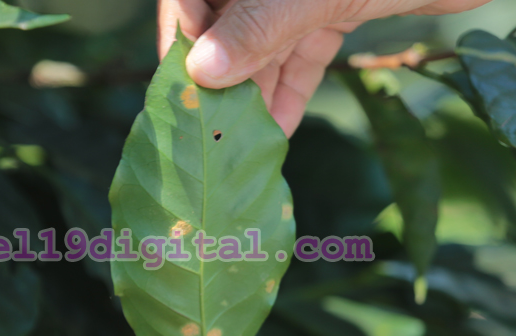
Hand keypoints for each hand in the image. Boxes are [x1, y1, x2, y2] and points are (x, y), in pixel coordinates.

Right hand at [158, 0, 492, 136]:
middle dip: (220, 77)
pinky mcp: (332, 7)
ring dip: (254, 94)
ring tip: (242, 141)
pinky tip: (277, 130)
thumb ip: (260, 27)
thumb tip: (202, 71)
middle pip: (225, 25)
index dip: (183, 37)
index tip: (184, 86)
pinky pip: (299, 54)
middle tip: (210, 129)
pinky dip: (291, 90)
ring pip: (261, 45)